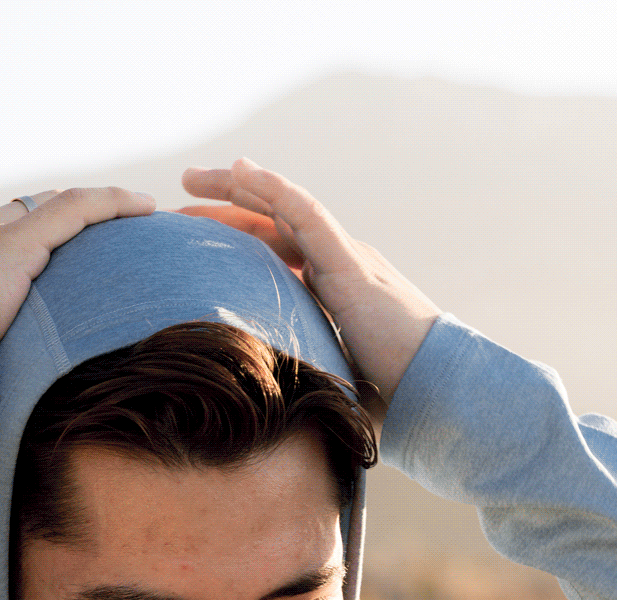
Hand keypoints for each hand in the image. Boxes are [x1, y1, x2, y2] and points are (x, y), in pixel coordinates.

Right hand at [0, 187, 155, 355]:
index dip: (6, 250)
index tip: (33, 270)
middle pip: (13, 219)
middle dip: (50, 229)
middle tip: (92, 244)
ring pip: (47, 209)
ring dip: (90, 213)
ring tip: (134, 215)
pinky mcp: (13, 245)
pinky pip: (75, 210)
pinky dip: (111, 204)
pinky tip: (146, 207)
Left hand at [179, 160, 438, 420]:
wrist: (436, 392)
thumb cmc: (390, 400)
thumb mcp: (327, 383)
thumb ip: (298, 376)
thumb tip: (259, 410)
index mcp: (331, 291)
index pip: (274, 253)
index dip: (233, 240)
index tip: (191, 240)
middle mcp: (337, 265)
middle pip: (272, 223)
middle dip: (226, 206)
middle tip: (180, 195)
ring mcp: (345, 259)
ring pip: (283, 207)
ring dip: (238, 187)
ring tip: (192, 177)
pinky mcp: (350, 264)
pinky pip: (306, 214)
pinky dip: (273, 190)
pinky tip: (242, 172)